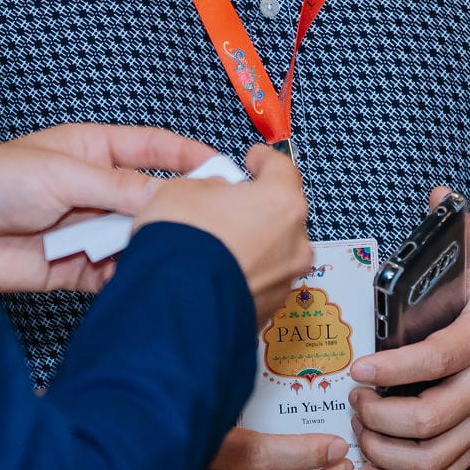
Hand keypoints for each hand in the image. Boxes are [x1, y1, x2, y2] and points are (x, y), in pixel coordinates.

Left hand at [0, 124, 217, 293]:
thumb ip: (118, 186)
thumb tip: (167, 196)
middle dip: (174, 211)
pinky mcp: (72, 267)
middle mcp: (94, 189)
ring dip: (147, 246)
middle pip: (149, 199)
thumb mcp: (62, 173)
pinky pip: (110, 274)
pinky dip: (125, 278)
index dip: (189, 156)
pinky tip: (139, 279)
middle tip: (208, 224)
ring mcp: (85, 228)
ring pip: (134, 239)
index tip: (224, 170)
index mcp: (93, 150)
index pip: (154, 148)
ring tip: (172, 254)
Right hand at [135, 141, 311, 328]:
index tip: (255, 159)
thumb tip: (215, 192)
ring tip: (219, 245)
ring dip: (253, 244)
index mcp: (280, 201)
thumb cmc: (182, 247)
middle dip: (258, 207)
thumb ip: (209, 186)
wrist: (175, 306)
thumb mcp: (182, 191)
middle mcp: (294, 242)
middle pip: (282, 213)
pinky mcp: (269, 309)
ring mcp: (285, 279)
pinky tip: (217, 272)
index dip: (264, 160)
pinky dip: (245, 273)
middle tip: (231, 205)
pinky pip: (261, 280)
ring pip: (275, 251)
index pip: (282, 167)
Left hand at [347, 190, 469, 469]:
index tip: (360, 367)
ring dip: (381, 450)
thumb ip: (461, 228)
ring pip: (428, 458)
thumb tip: (438, 198)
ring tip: (358, 425)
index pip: (439, 359)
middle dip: (377, 413)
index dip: (395, 369)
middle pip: (426, 420)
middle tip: (353, 396)